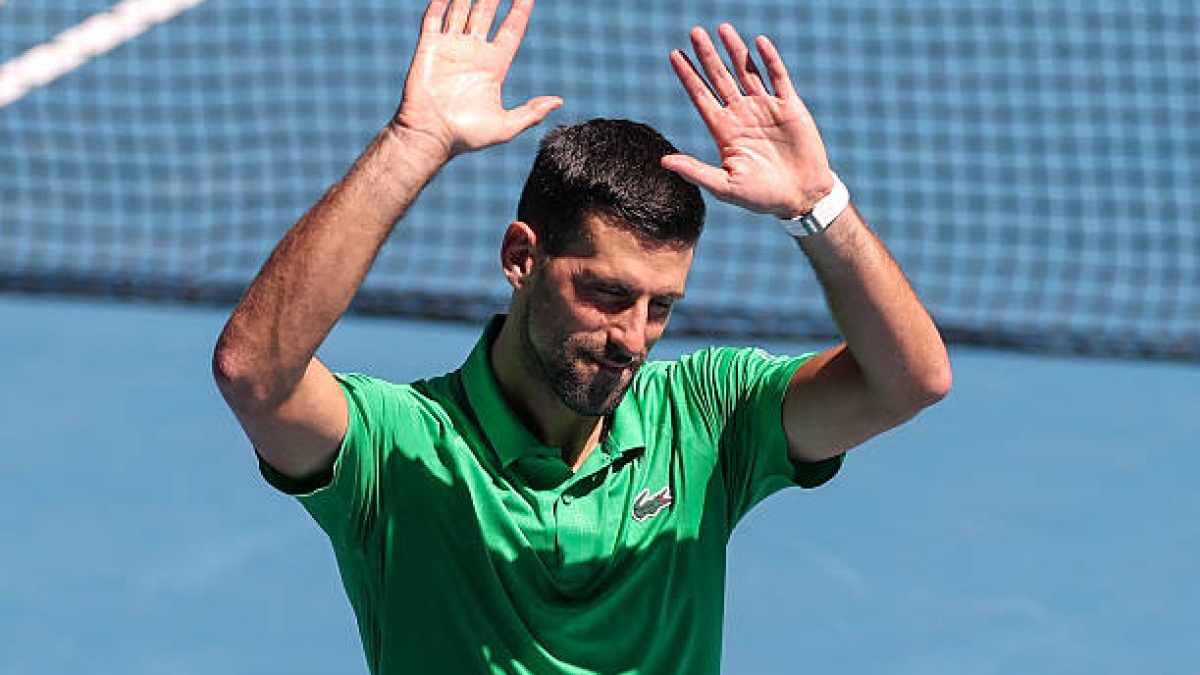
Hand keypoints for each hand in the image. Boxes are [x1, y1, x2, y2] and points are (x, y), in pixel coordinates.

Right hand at [390, 0, 562, 159]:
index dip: (520, 10)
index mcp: (493, 66)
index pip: (511, 30)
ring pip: (461, 10)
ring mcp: (450, 48)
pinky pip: (434, 18)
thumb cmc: (466, 136)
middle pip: (487, 14)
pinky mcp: (428, 48)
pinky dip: (440, 2)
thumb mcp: (506, 127)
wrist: (430, 136)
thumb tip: (558, 101)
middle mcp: (473, 53)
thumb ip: (531, 113)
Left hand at [662, 24, 833, 219]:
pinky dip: (769, 60)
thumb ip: (696, 171)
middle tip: (694, 33)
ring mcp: (765, 108)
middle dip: (707, 56)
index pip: (701, 96)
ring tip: (722, 28)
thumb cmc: (761, 197)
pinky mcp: (789, 107)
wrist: (801, 197)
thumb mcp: (725, 187)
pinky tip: (759, 43)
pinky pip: (778, 78)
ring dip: (735, 51)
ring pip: (747, 72)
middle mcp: (742, 115)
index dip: (688, 76)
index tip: (674, 55)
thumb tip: (664, 161)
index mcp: (724, 131)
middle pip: (720, 78)